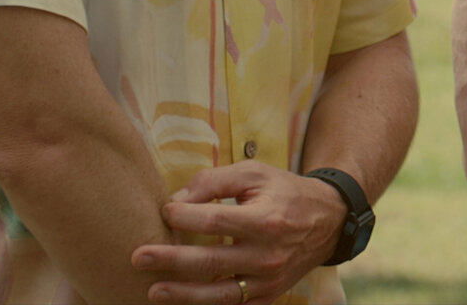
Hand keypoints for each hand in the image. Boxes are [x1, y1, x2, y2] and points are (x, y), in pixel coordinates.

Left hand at [131, 161, 345, 304]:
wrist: (328, 221)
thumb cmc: (284, 192)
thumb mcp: (255, 174)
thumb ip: (214, 182)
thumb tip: (176, 201)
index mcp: (267, 220)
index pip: (216, 221)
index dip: (184, 217)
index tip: (164, 211)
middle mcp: (268, 255)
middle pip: (211, 261)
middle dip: (171, 260)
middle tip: (138, 256)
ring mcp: (268, 280)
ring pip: (220, 294)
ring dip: (183, 294)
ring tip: (153, 291)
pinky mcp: (268, 296)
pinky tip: (182, 303)